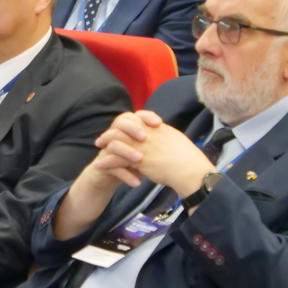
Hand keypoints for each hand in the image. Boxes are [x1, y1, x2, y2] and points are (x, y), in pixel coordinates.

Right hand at [53, 112, 153, 238]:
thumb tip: (174, 138)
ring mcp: (107, 150)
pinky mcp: (102, 165)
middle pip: (120, 124)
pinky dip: (126, 175)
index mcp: (126, 131)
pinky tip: (137, 183)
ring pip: (115, 145)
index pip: (134, 116)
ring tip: (140, 160)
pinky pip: (112, 167)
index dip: (145, 117)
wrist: (109, 177)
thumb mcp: (143, 151)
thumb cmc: (131, 162)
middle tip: (144, 138)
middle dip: (133, 130)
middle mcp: (115, 137)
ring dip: (127, 152)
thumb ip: (153, 144)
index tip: (159, 123)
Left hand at [94, 110, 214, 198]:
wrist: (190, 171)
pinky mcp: (138, 160)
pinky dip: (106, 161)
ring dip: (105, 144)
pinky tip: (100, 164)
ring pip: (116, 141)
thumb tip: (159, 132)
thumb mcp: (175, 139)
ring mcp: (141, 146)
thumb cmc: (188, 158)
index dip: (125, 121)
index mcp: (157, 127)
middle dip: (110, 132)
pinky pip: (116, 159)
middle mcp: (147, 134)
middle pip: (122, 127)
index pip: (136, 117)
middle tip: (101, 139)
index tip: (118, 126)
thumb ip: (163, 134)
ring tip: (98, 149)